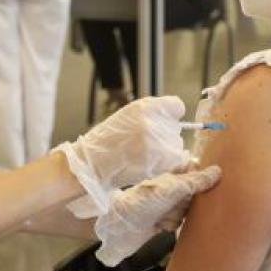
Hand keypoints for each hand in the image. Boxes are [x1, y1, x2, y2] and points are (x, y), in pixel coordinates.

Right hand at [56, 96, 189, 212]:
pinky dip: (166, 163)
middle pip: (176, 127)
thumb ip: (151, 114)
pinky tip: (149, 163)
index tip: (164, 122)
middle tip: (144, 144)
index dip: (170, 115)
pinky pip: (176, 159)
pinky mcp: (162, 159)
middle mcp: (154, 120)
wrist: (93, 164)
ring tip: (143, 155)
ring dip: (166, 150)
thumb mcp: (128, 116)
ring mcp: (159, 140)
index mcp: (146, 107)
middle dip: (165, 135)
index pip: (177, 106)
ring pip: (177, 144)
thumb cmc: (107, 141)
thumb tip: (173, 119)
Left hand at [91, 164, 221, 265]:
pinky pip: (179, 223)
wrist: (120, 225)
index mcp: (173, 174)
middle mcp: (172, 187)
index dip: (204, 179)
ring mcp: (168, 204)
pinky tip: (160, 225)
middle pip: (196, 194)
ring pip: (188, 211)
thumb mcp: (171, 189)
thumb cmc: (143, 202)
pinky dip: (171, 225)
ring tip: (163, 216)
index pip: (197, 171)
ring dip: (178, 216)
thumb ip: (195, 181)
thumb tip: (218, 171)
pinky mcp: (164, 220)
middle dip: (190, 203)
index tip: (207, 187)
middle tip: (177, 205)